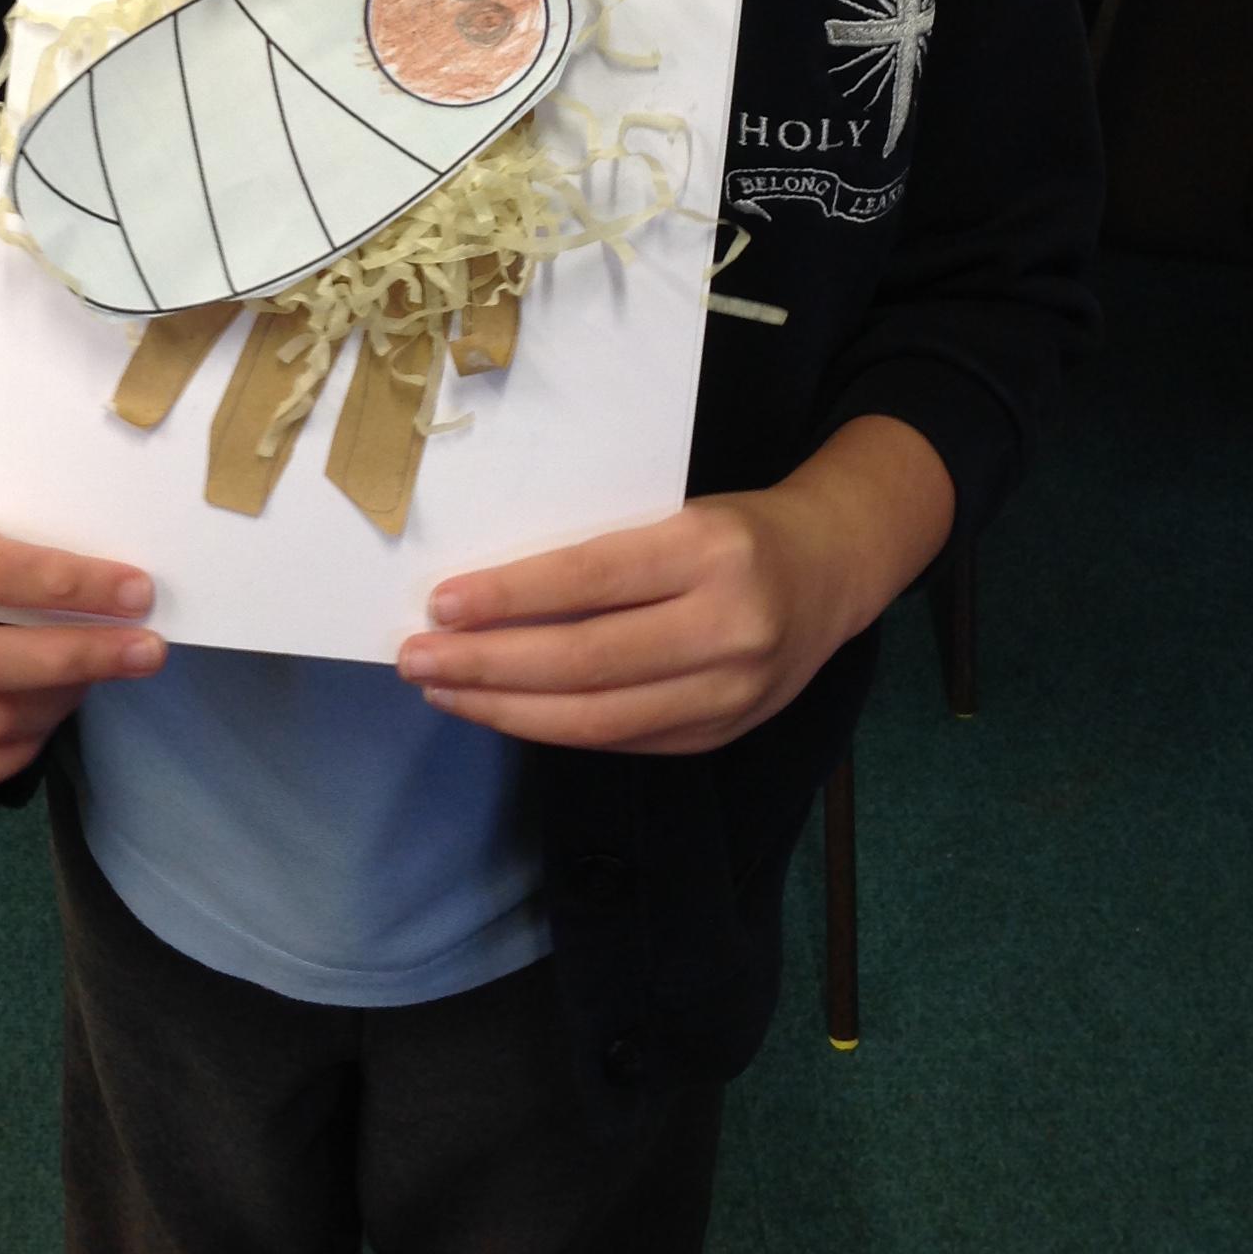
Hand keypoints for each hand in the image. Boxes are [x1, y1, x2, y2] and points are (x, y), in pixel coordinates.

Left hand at [396, 417, 952, 756]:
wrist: (835, 569)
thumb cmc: (735, 528)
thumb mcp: (676, 512)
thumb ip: (601, 553)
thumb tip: (485, 592)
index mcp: (711, 550)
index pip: (591, 579)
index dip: (510, 597)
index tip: (440, 604)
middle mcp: (728, 625)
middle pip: (586, 661)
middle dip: (488, 665)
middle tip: (417, 658)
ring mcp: (731, 692)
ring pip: (598, 718)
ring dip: (506, 709)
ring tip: (444, 690)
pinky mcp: (724, 732)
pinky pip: (622, 741)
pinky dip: (554, 728)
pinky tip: (504, 711)